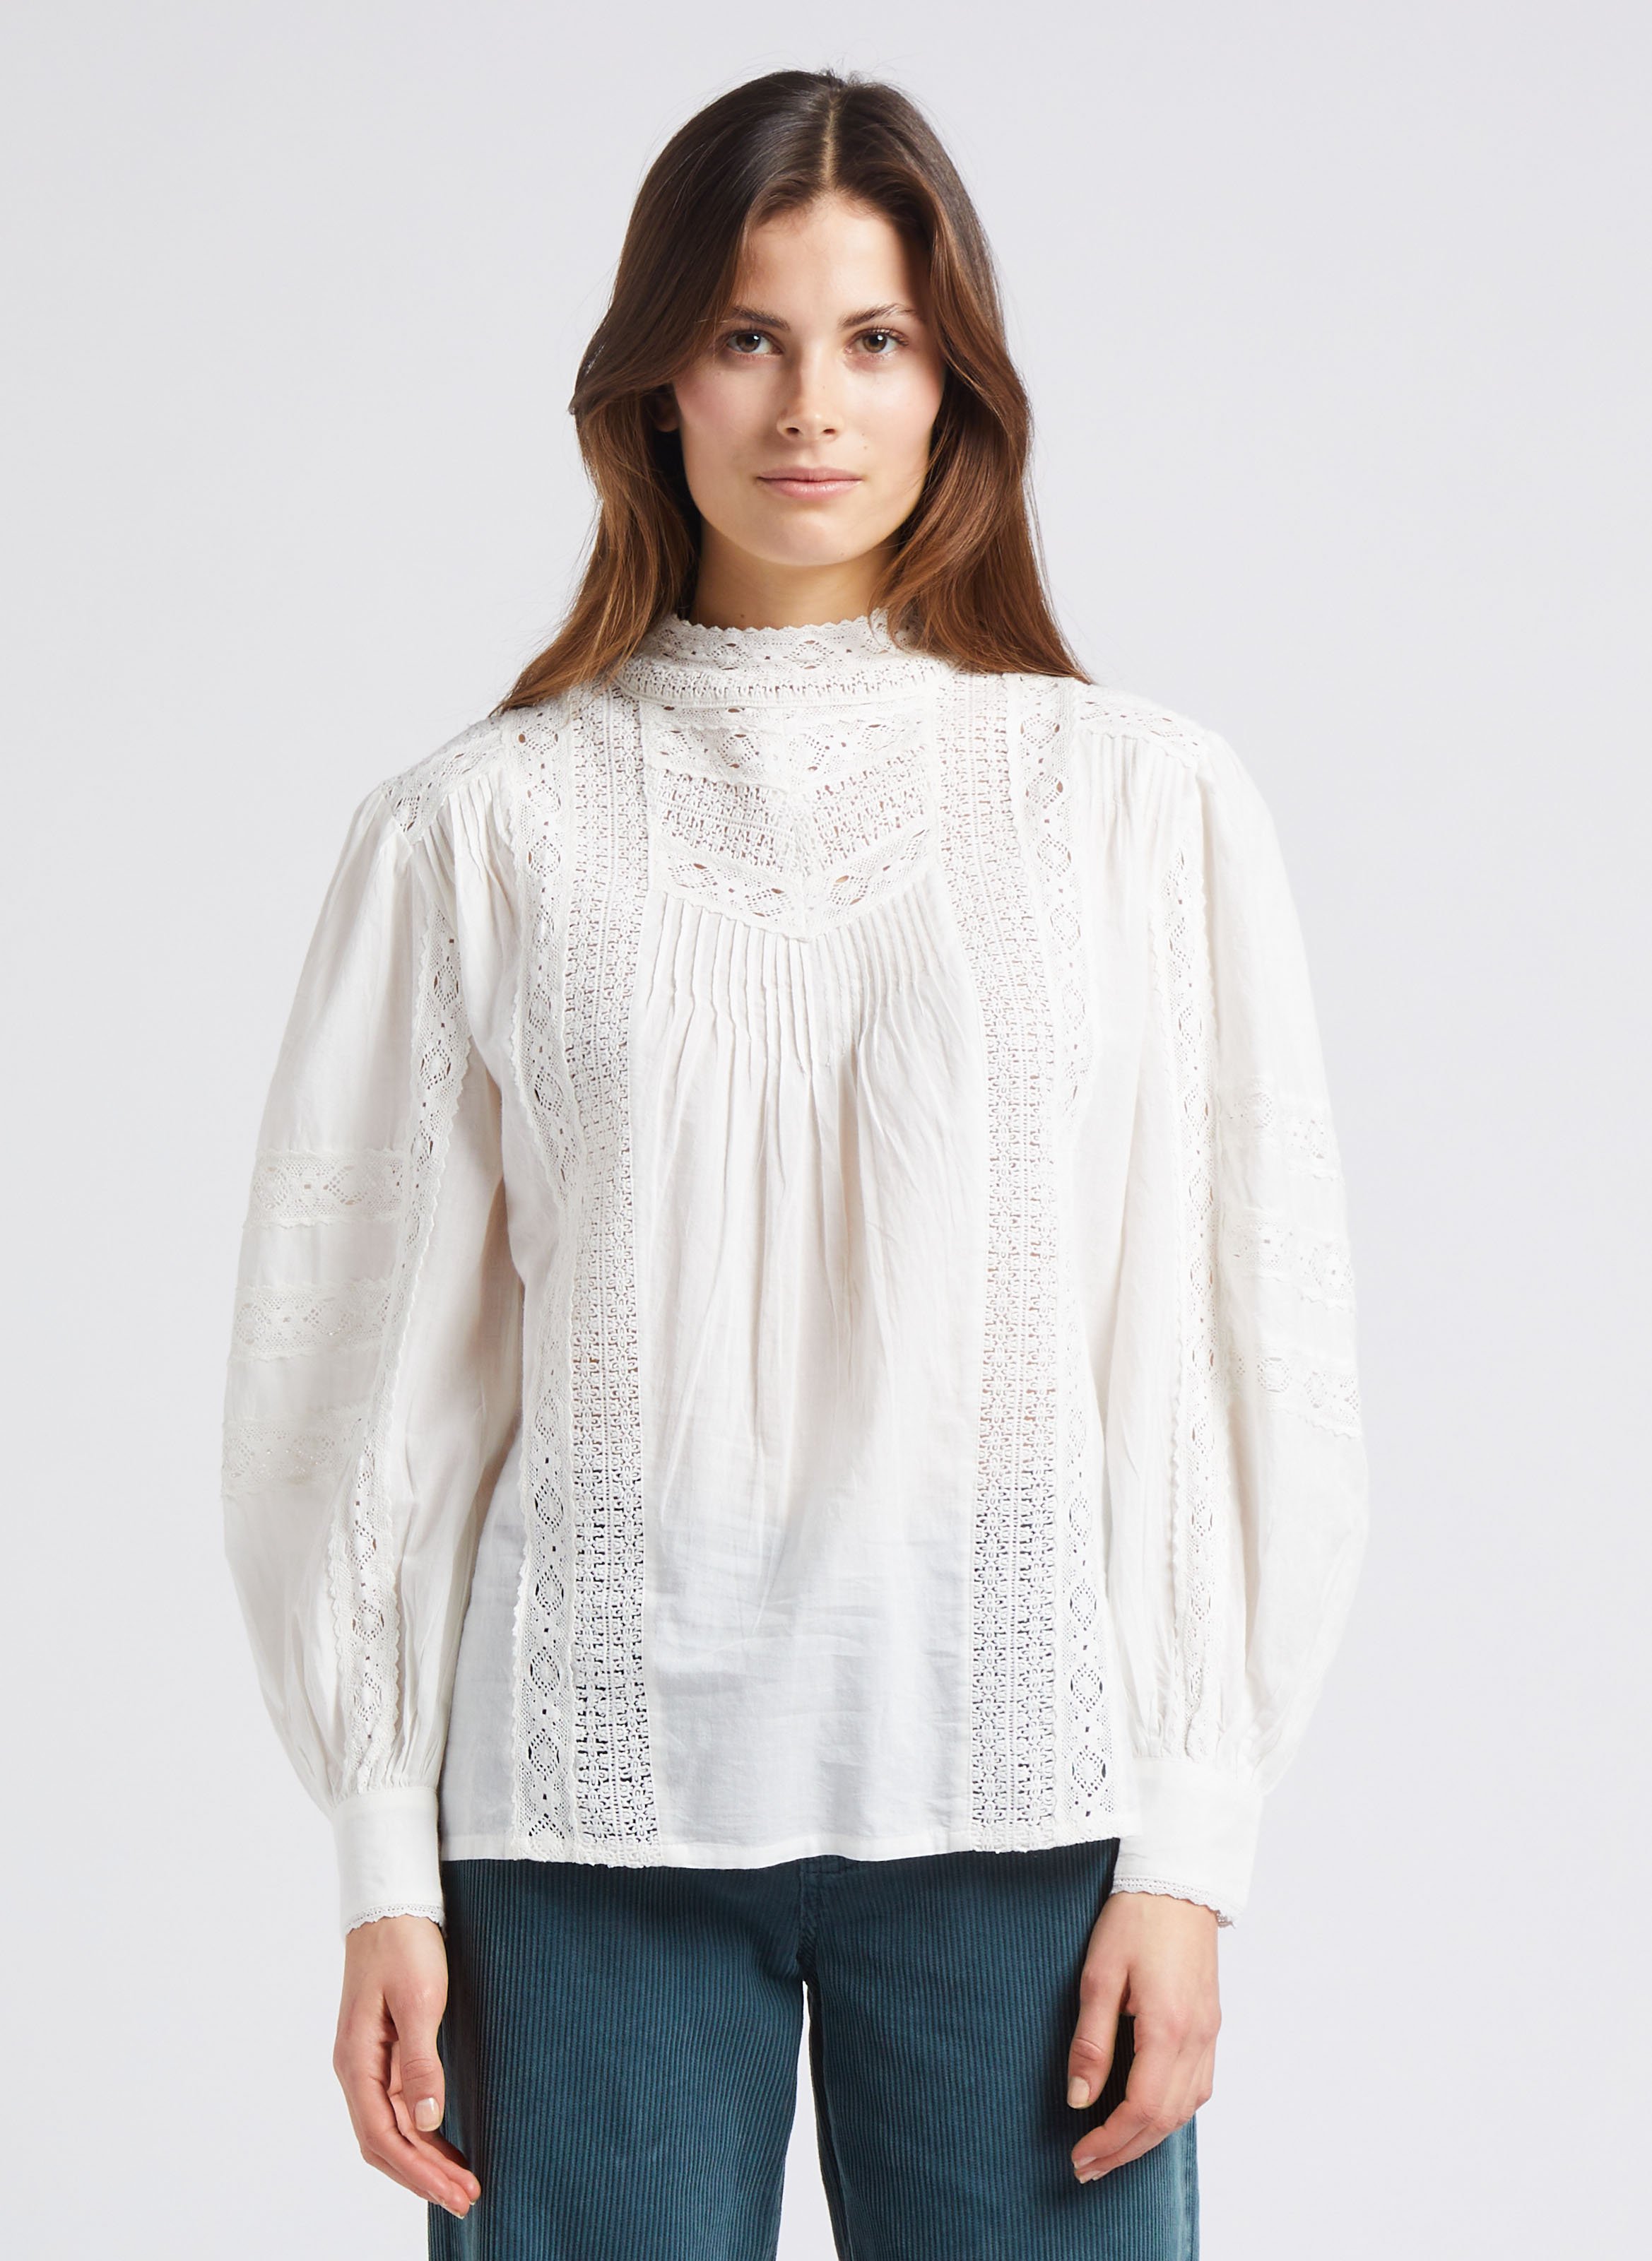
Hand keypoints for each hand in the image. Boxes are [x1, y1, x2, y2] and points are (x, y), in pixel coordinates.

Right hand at [333, 1913, 480, 2219]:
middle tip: (467, 2199)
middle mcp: (356, 2070)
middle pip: (385, 2143)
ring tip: (462, 2184)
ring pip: (391, 2130)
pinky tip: (444, 2148)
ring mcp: (368, 2064)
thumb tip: (426, 2122)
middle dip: (423, 2177)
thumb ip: (420, 2061)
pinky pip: (398, 2108)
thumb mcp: (419, 1999)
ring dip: (424, 2161)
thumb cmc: (404, 1945)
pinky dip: (421, 2135)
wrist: (392, 1904)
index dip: (418, 2171)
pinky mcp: (383, 2054)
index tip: (453, 2193)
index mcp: (357, 2061)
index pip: (383, 2136)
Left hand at [1065, 1890, 1220, 2182]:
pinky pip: (1198, 2087)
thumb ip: (1091, 2042)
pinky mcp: (1211, 2024)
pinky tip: (1147, 2114)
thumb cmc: (1134, 1920)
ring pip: (1186, 2109)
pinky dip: (1171, 2112)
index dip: (1110, 2141)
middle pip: (1165, 2119)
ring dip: (1148, 2137)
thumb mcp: (1099, 1975)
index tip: (1080, 2157)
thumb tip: (1079, 2099)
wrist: (1177, 1882)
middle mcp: (1197, 2039)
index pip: (1141, 2108)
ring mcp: (1209, 2033)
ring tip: (1111, 2149)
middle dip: (1125, 2151)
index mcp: (1169, 2029)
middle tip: (1087, 2168)